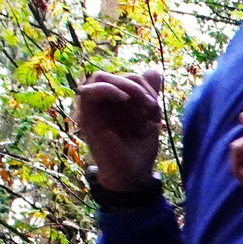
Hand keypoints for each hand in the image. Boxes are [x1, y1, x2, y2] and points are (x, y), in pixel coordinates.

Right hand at [75, 68, 165, 191]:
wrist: (133, 173)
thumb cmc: (140, 147)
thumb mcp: (150, 116)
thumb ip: (149, 93)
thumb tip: (154, 70)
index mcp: (116, 100)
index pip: (125, 77)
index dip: (143, 83)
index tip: (156, 103)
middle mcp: (102, 102)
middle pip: (112, 74)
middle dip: (135, 83)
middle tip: (151, 103)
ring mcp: (93, 108)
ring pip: (100, 77)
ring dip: (124, 85)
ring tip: (141, 102)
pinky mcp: (86, 116)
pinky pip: (88, 91)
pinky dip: (108, 89)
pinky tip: (125, 99)